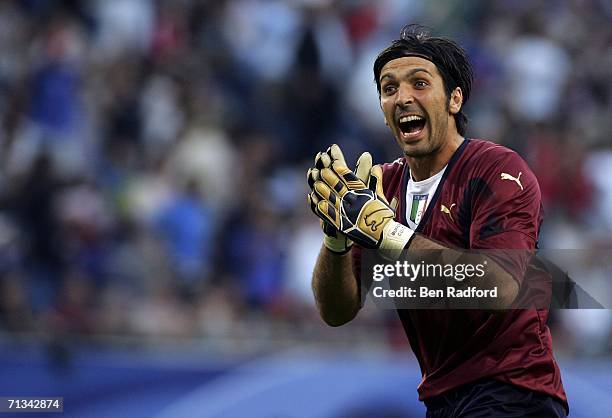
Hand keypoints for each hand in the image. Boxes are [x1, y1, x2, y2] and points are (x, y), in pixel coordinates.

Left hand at [308, 144, 413, 258]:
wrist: (383, 236)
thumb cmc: (382, 215)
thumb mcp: (380, 196)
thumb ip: (376, 180)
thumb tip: (376, 166)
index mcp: (362, 192)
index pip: (348, 176)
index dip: (339, 167)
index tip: (332, 160)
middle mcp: (353, 200)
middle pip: (337, 184)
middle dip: (327, 175)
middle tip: (320, 168)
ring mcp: (345, 212)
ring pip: (330, 197)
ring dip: (321, 188)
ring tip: (315, 182)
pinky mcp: (340, 224)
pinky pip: (327, 213)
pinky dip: (319, 205)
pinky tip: (314, 199)